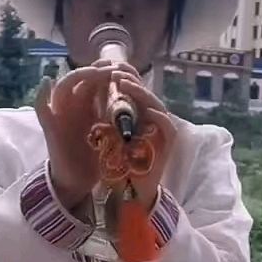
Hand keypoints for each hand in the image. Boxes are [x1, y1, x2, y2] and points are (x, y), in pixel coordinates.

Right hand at [34, 65, 124, 209]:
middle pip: (80, 77)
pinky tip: (47, 82)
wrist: (78, 181)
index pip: (95, 79)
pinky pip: (41, 108)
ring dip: (79, 76)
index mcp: (87, 104)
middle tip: (113, 69)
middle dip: (97, 71)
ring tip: (95, 72)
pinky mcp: (50, 127)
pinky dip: (41, 95)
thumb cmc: (96, 157)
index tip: (123, 70)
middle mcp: (72, 105)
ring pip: (63, 86)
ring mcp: (59, 114)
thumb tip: (138, 98)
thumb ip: (118, 115)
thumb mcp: (111, 133)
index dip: (107, 71)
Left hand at [110, 70, 176, 208]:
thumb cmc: (117, 164)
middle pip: (144, 92)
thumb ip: (106, 116)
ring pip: (155, 104)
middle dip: (130, 79)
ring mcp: (162, 129)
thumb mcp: (107, 136)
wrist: (130, 192)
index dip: (122, 77)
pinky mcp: (168, 142)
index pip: (133, 90)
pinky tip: (145, 109)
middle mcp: (151, 118)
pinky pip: (166, 125)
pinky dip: (156, 115)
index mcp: (137, 114)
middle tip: (114, 72)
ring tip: (124, 83)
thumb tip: (92, 93)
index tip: (105, 69)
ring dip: (140, 92)